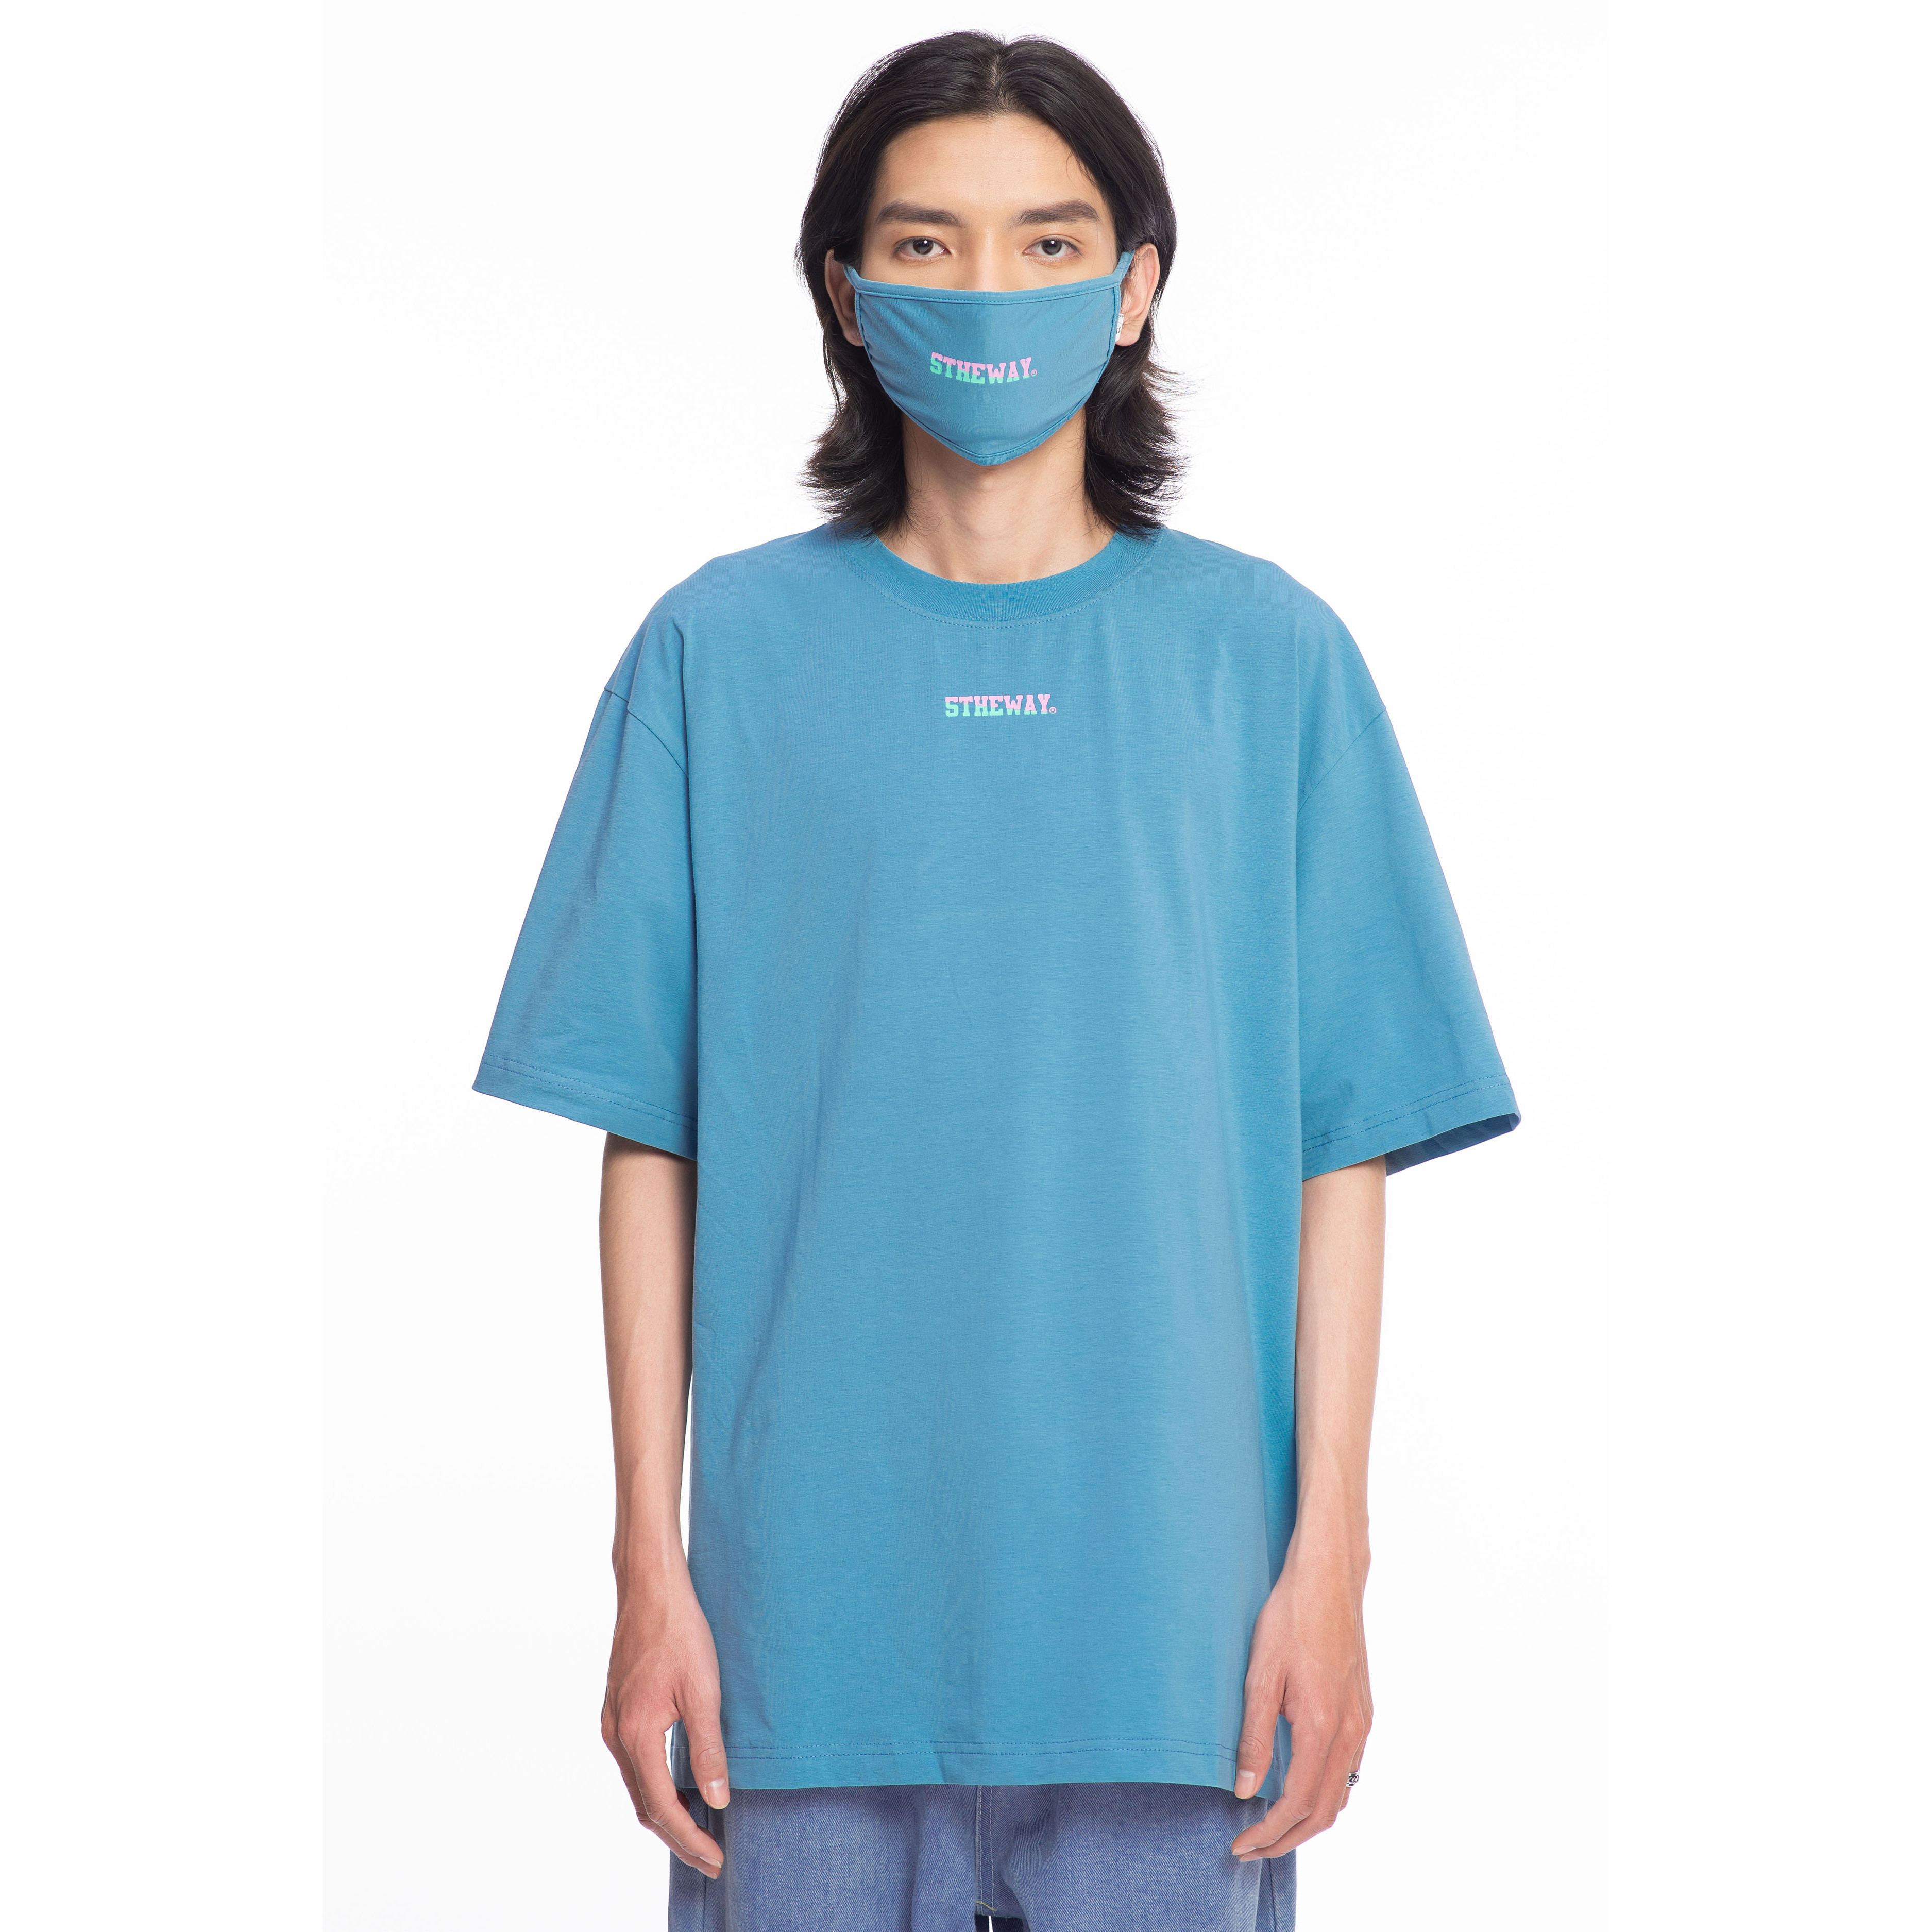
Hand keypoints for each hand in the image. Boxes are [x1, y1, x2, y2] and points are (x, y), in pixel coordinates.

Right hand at [601, 1572, 730, 1875]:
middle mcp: (616, 1735)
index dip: (690, 1839)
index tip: (716, 1859)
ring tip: (699, 1832)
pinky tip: (679, 1787)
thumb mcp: (703, 1691)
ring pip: (637, 1787)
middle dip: (678, 1837)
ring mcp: (612, 1723)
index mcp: (636, 1734)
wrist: (649, 1588)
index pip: (663, 1807)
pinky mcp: (617, 1710)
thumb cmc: (679, 1631)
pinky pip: (634, 1765)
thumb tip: (718, 1801)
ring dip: (666, 1815)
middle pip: (645, 1806)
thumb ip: (708, 1749)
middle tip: (711, 1860)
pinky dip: (655, 1788)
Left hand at [1230, 1536, 1371, 1859]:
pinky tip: (1301, 1789)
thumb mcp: (1260, 1675)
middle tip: (1251, 1850)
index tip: (1239, 1845)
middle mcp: (1350, 1733)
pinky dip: (1325, 1795)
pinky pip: (1349, 1770)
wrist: (1329, 1579)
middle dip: (1286, 1839)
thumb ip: (1254, 1737)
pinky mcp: (1363, 1711)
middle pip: (1324, 1812)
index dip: (1267, 1832)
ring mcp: (1361, 1723)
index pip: (1296, 1804)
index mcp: (1322, 1727)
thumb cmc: (1289, 1618)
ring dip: (1308, 1821)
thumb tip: (1245, 1790)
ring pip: (1340, 1794)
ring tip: (1271, 1829)